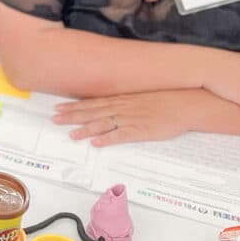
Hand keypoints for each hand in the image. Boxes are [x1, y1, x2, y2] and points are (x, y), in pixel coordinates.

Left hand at [53, 90, 196, 145]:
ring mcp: (131, 119)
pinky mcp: (141, 131)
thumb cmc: (164, 100)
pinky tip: (96, 143)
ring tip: (71, 135)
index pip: (92, 103)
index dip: (74, 106)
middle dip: (72, 116)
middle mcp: (122, 107)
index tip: (58, 108)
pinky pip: (121, 135)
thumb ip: (124, 101)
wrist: (185, 104)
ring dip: (85, 129)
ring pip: (103, 124)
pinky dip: (108, 139)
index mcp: (121, 99)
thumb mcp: (139, 97)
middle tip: (55, 120)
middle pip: (92, 112)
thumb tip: (109, 106)